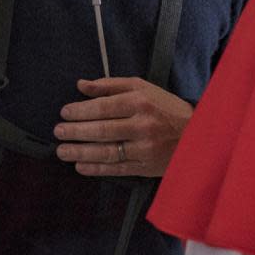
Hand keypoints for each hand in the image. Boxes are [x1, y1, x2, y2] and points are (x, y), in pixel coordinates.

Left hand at [54, 76, 193, 176]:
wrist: (197, 133)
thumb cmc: (165, 106)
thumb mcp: (142, 88)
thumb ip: (110, 86)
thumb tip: (81, 85)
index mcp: (141, 102)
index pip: (104, 107)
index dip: (81, 111)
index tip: (64, 112)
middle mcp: (143, 126)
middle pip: (103, 130)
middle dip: (76, 132)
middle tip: (58, 132)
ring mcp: (144, 149)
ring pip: (107, 152)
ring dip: (80, 152)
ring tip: (62, 151)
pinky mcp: (146, 167)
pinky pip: (116, 169)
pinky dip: (96, 169)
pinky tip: (80, 166)